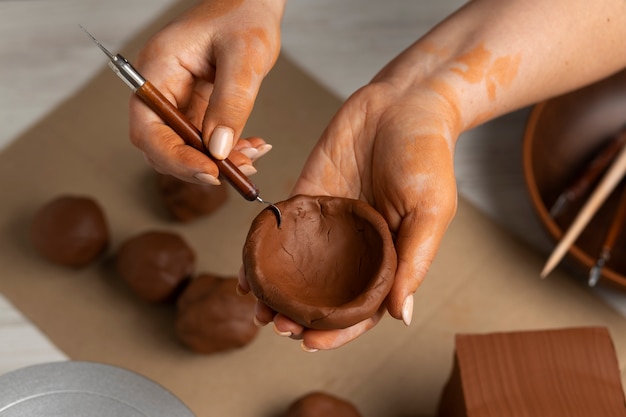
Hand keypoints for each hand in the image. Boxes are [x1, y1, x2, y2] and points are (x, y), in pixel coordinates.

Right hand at [128, 0, 284, 184]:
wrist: (254, 3)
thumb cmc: (245, 15)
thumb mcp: (244, 56)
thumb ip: (231, 101)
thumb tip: (219, 149)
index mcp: (158, 69)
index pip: (149, 127)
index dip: (174, 156)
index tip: (210, 172)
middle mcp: (162, 88)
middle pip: (162, 144)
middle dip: (197, 165)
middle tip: (235, 174)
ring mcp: (179, 99)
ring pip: (185, 147)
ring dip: (217, 162)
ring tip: (251, 160)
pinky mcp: (198, 106)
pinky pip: (205, 140)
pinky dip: (228, 151)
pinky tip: (251, 148)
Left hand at [239, 77, 459, 350]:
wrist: (402, 100)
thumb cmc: (427, 154)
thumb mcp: (430, 210)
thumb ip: (414, 261)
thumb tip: (401, 316)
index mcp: (388, 257)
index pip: (361, 307)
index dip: (337, 330)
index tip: (309, 343)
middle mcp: (355, 246)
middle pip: (324, 293)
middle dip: (300, 315)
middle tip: (276, 326)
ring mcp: (329, 223)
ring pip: (298, 268)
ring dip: (277, 290)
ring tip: (256, 306)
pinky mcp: (307, 195)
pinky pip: (282, 229)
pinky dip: (263, 250)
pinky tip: (247, 265)